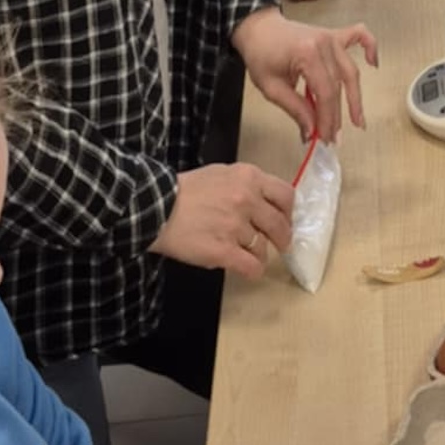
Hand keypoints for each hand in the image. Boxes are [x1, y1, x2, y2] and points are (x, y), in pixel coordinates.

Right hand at [151, 160, 293, 277]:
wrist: (156, 207)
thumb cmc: (185, 190)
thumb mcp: (220, 174)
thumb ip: (245, 184)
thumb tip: (265, 201)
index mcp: (248, 177)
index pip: (286, 195)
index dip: (288, 212)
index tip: (284, 220)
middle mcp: (247, 200)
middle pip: (280, 225)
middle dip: (282, 238)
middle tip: (280, 244)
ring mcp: (236, 227)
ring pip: (264, 248)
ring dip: (259, 253)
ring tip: (248, 254)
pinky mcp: (224, 251)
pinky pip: (252, 267)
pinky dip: (252, 270)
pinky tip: (246, 269)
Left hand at [233, 4, 376, 139]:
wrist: (257, 28)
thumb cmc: (260, 54)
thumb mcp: (271, 87)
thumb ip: (295, 108)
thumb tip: (312, 130)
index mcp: (307, 53)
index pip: (325, 93)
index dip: (327, 118)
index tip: (325, 138)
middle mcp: (324, 43)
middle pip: (338, 85)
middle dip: (337, 115)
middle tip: (335, 137)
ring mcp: (331, 37)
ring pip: (350, 71)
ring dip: (355, 97)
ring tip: (358, 119)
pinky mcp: (333, 35)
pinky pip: (359, 36)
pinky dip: (370, 47)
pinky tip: (374, 64)